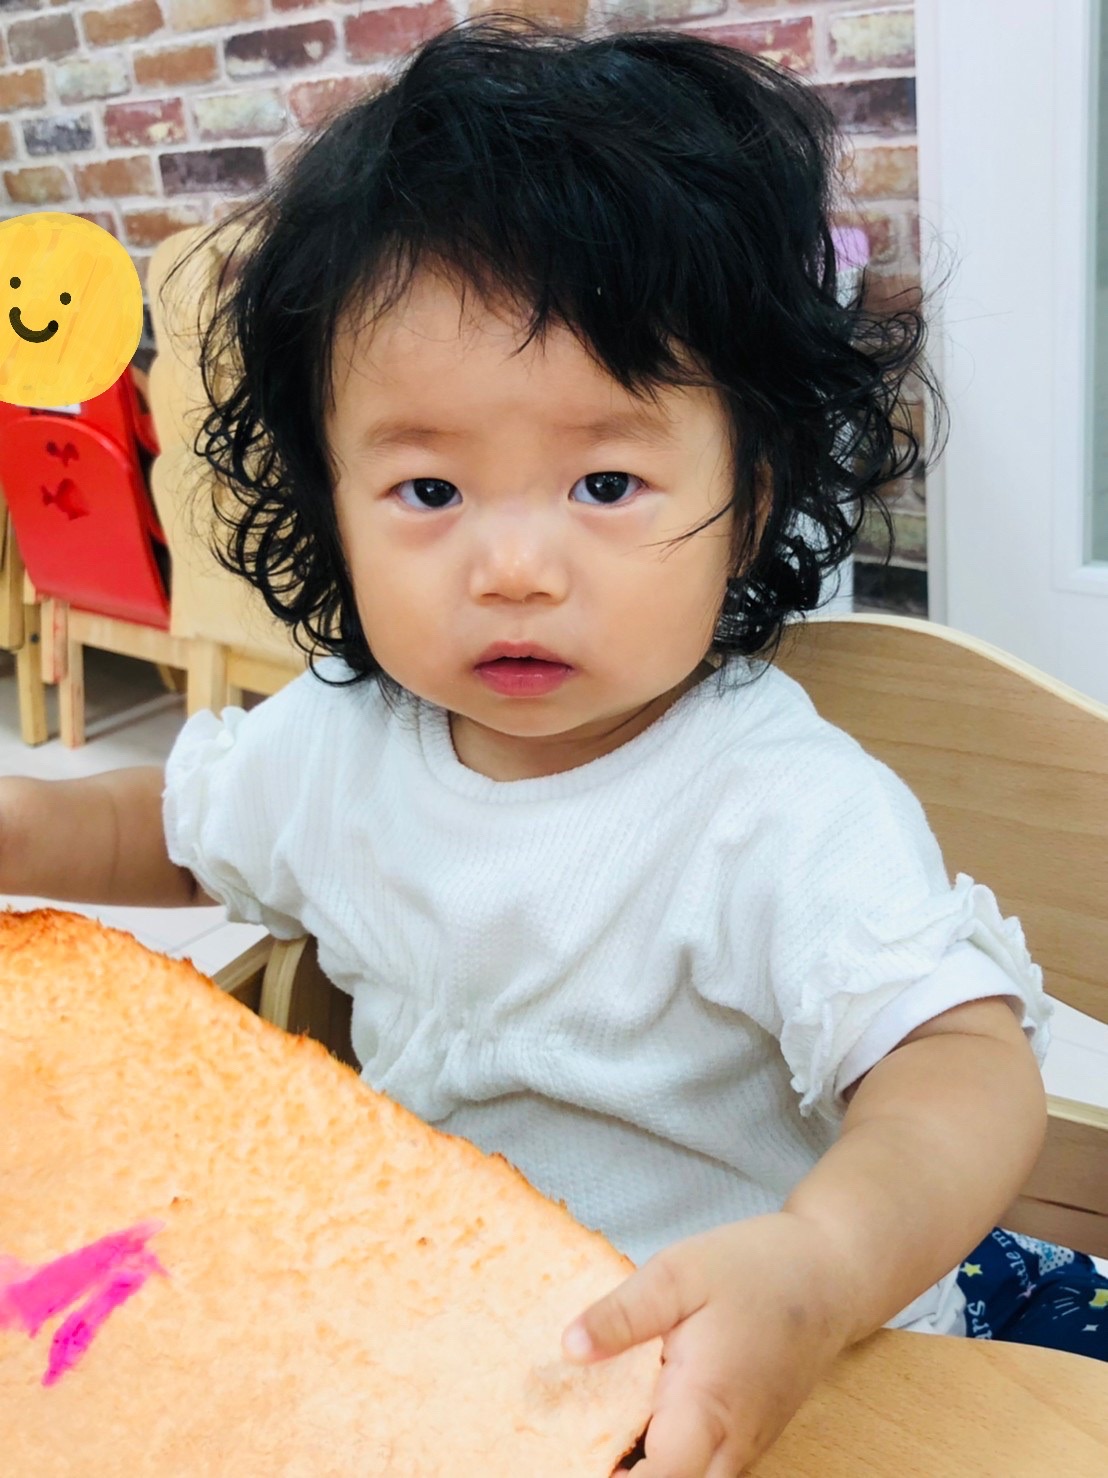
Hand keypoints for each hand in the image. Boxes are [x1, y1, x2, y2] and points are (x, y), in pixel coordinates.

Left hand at [561, 1212, 855, 1476]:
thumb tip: (568, 1348)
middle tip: (574, 1436)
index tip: (569, 1449)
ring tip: (599, 1422)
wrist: (831, 1276)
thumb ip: (623, 1314)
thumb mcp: (679, 1272)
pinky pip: (702, 1466)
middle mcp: (729, 1443)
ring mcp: (743, 1447)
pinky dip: (667, 1451)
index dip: (608, 1474)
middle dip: (625, 1468)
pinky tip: (638, 1412)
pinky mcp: (747, 1439)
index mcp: (706, 1406)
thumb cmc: (756, 1268)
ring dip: (646, 1462)